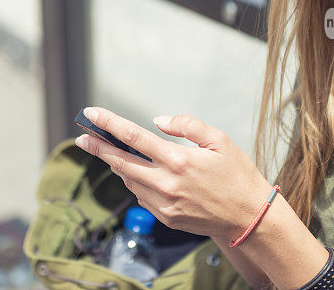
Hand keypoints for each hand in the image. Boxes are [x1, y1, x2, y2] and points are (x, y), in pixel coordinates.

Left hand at [74, 107, 273, 240]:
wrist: (250, 218)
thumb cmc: (238, 175)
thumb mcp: (220, 140)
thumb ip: (187, 125)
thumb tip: (158, 121)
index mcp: (179, 160)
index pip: (134, 137)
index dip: (109, 124)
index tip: (91, 114)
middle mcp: (167, 184)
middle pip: (121, 162)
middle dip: (98, 148)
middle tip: (82, 137)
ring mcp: (165, 204)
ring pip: (129, 180)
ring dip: (118, 165)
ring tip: (110, 152)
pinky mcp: (167, 218)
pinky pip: (142, 197)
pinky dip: (136, 182)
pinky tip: (139, 174)